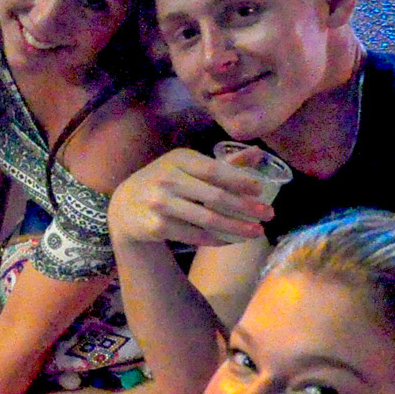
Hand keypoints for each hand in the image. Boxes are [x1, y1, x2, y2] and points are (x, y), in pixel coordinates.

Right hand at [107, 149, 271, 248]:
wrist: (126, 205)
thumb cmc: (166, 181)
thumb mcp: (187, 166)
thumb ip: (223, 163)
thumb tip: (258, 153)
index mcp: (179, 159)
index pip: (214, 169)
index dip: (239, 180)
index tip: (260, 191)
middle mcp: (167, 179)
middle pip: (215, 196)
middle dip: (246, 208)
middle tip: (268, 215)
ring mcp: (160, 204)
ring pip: (207, 219)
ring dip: (236, 228)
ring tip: (256, 232)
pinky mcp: (156, 226)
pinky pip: (194, 235)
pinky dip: (216, 239)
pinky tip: (230, 240)